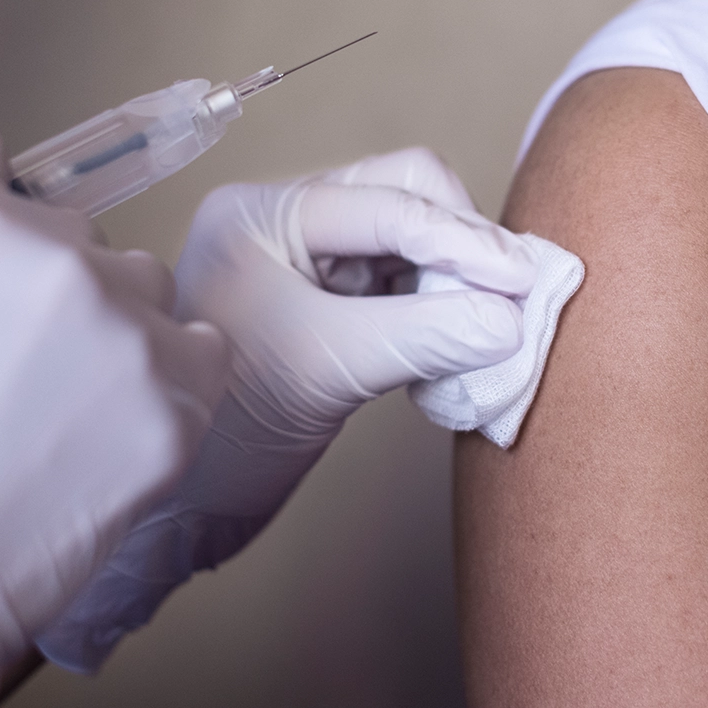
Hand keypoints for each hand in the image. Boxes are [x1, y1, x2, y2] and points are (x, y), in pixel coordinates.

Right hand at [0, 122, 231, 707]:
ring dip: (113, 321)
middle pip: (69, 232)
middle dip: (36, 278)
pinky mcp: (178, 406)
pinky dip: (174, 374)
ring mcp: (128, 334)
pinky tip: (128, 415)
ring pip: (143, 286)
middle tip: (8, 355)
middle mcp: (59, 262)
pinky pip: (203, 352)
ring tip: (68, 397)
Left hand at [37, 147, 533, 671]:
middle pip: (408, 197)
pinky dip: (442, 313)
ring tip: (492, 333)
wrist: (182, 510)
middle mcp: (285, 221)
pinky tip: (462, 351)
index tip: (526, 283)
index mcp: (263, 214)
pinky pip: (406, 286)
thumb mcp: (330, 371)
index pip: (390, 200)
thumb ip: (426, 335)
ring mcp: (310, 261)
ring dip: (460, 282)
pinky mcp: (331, 305)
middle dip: (465, 248)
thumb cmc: (227, 433)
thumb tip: (512, 321)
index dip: (467, 241)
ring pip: (414, 242)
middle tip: (514, 304)